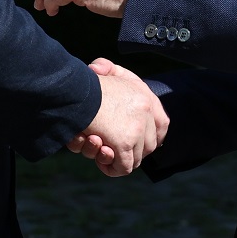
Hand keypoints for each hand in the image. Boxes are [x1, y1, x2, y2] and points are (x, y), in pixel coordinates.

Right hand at [65, 57, 167, 176]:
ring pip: (135, 158)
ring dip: (116, 158)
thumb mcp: (102, 70)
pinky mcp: (124, 143)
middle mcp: (147, 111)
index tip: (134, 142)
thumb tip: (98, 70)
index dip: (150, 137)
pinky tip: (99, 158)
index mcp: (145, 96)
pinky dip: (111, 168)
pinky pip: (124, 167)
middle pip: (149, 145)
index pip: (162, 125)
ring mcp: (137, 129)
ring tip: (98, 146)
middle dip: (130, 152)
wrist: (74, 89)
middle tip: (109, 147)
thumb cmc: (83, 82)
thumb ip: (108, 69)